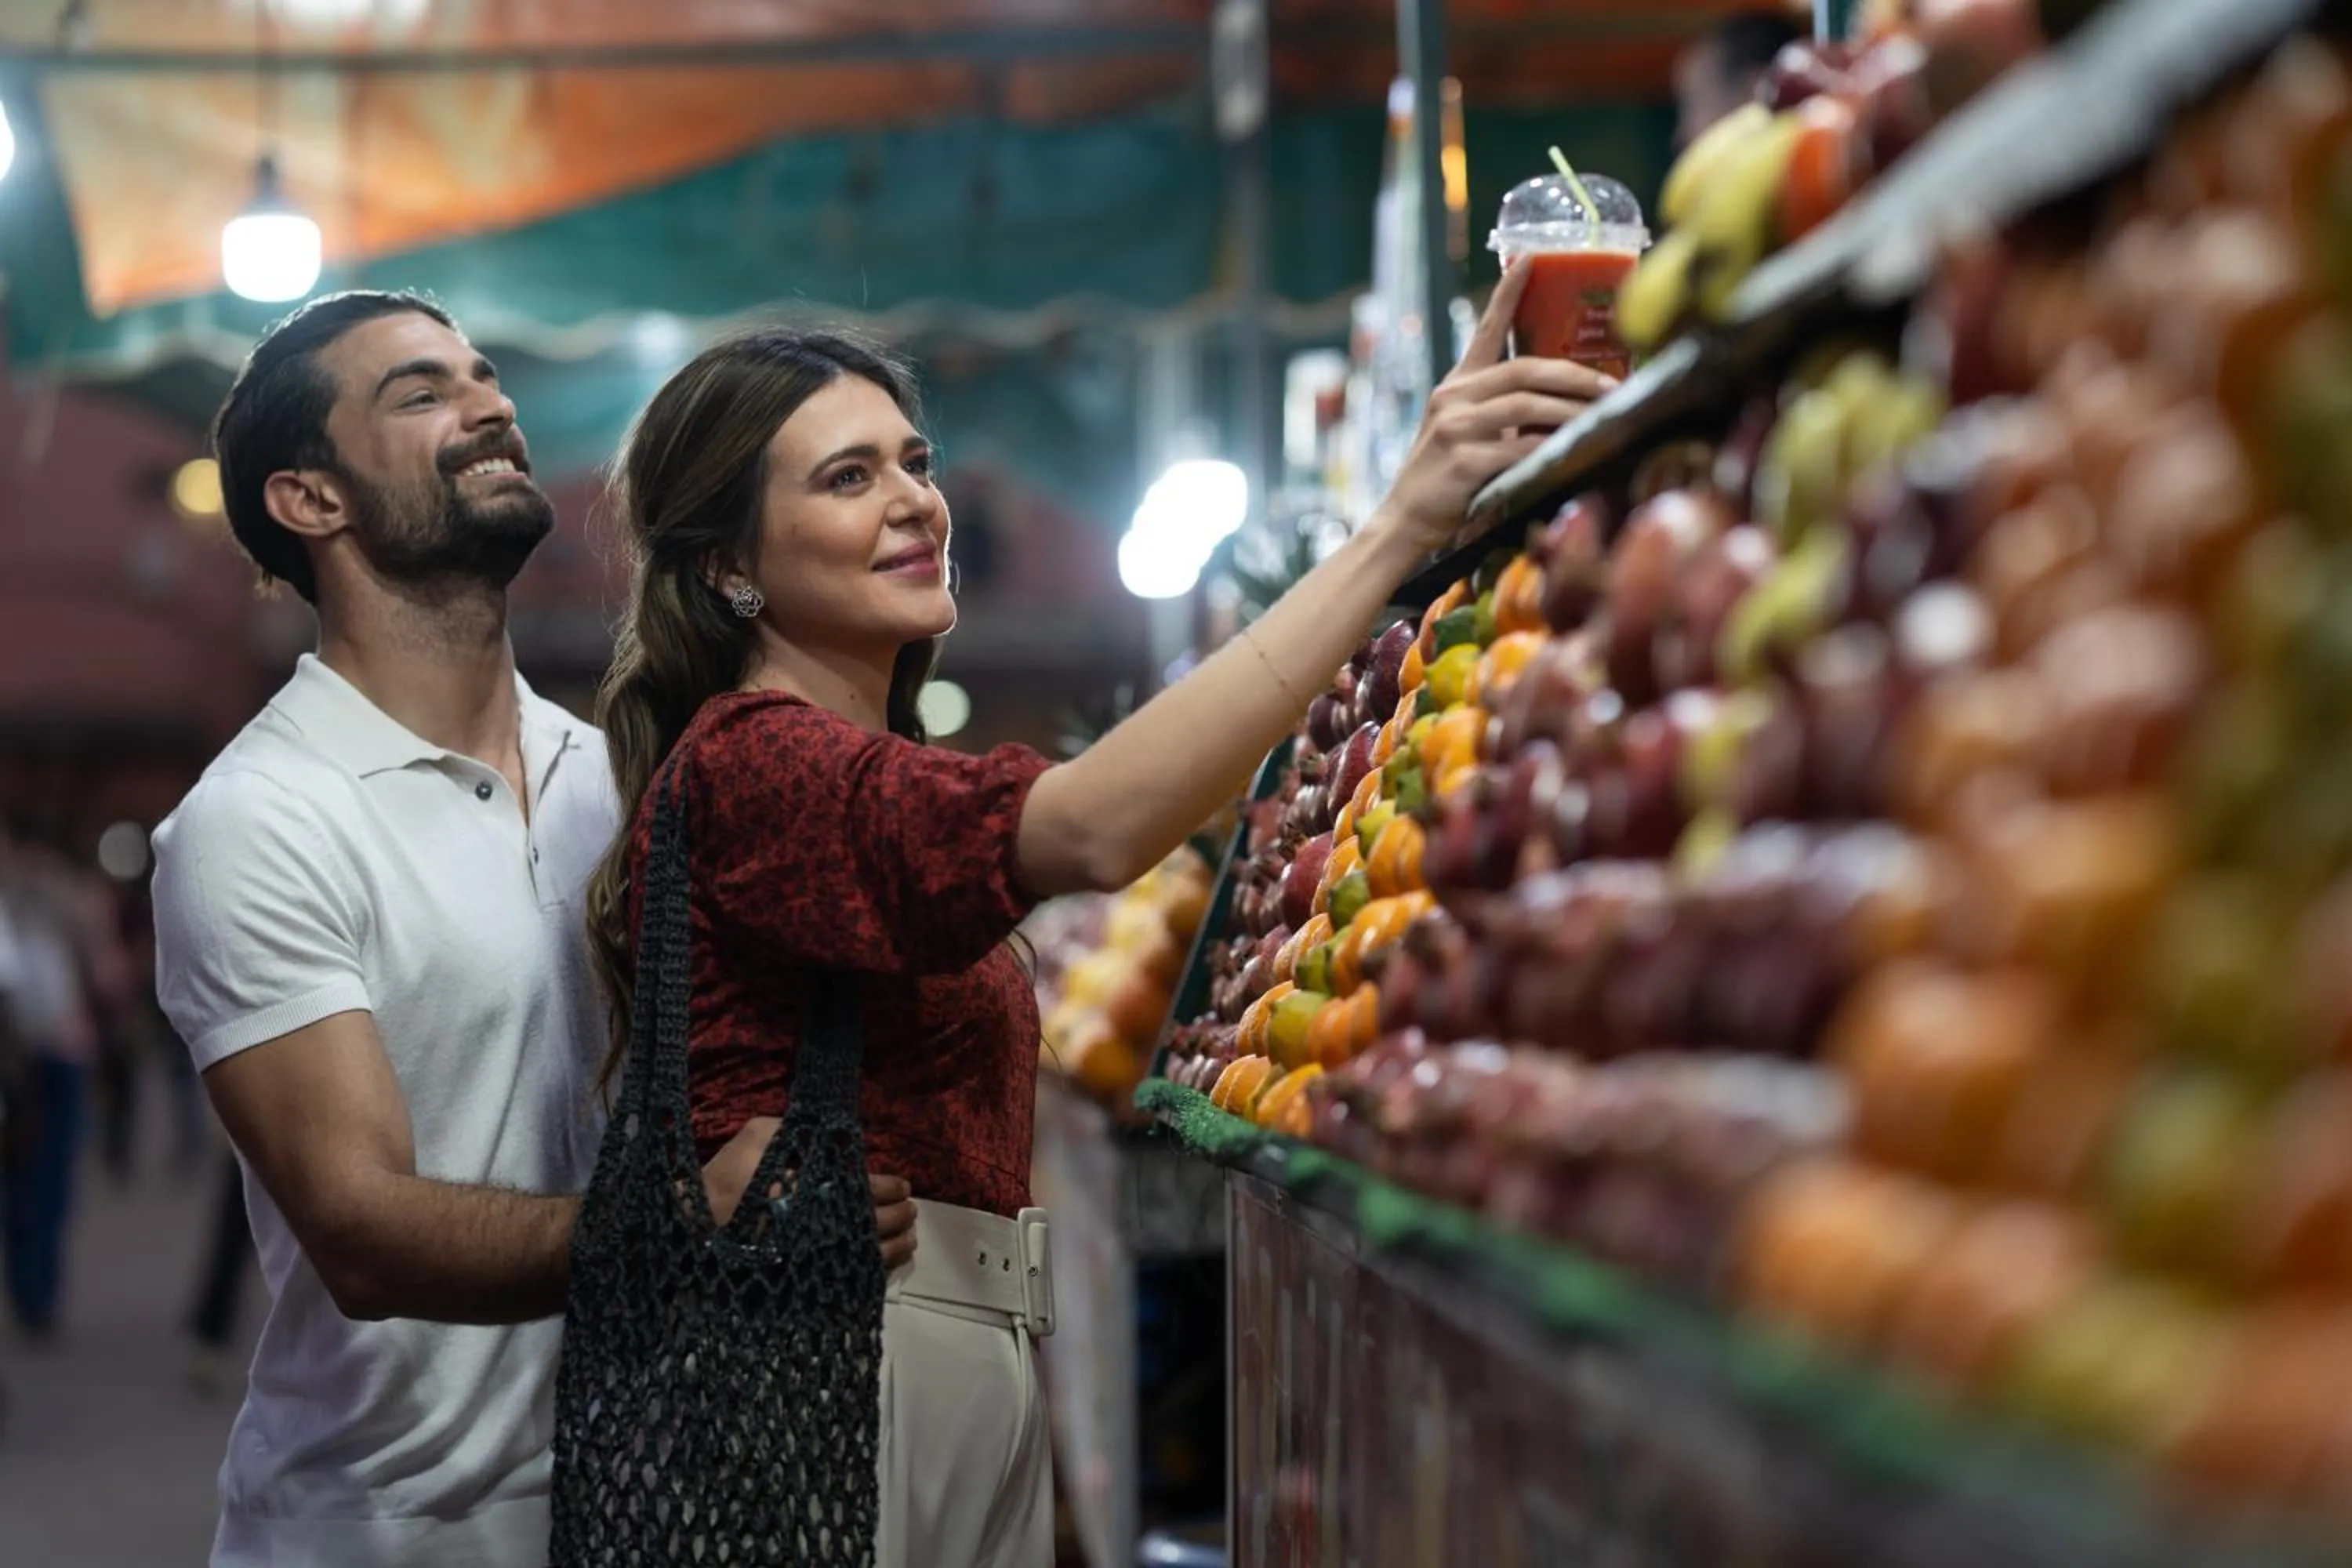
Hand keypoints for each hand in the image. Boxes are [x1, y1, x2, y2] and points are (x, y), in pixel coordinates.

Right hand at [699, 1118, 918, 1268]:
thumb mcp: (757, 1137)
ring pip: (874, 1256)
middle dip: (901, 1216)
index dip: (892, 1187)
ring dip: (897, 1247)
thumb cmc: (726, 1184)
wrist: (693, 1237)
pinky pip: (852, 1283)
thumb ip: (794, 1130)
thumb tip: (826, 1132)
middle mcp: (826, 1226)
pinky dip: (875, 1275)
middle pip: (880, 1222)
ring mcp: (819, 1260)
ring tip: (909, 1240)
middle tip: (911, 1211)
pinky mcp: (809, 1286)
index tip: (903, 1186)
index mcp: (821, 1189)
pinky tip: (882, 1268)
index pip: (872, 1187)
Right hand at [1370, 260, 1620, 556]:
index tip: (1532, 258)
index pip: (1487, 330)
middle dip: (1574, 374)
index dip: (1509, 292)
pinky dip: (1551, 449)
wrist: (1403, 522)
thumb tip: (1561, 408)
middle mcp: (1453, 397)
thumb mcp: (1464, 434)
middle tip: (1611, 386)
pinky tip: (1573, 451)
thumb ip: (1500, 414)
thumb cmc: (1443, 482)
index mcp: (1456, 385)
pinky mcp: (1463, 461)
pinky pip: (1519, 448)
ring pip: (1527, 405)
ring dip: (1572, 411)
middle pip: (1524, 369)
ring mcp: (1456, 428)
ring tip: (1603, 416)